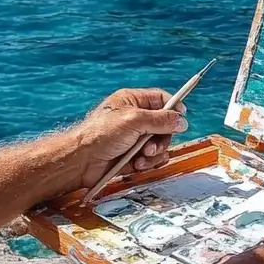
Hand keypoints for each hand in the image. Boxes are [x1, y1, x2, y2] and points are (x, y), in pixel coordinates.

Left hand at [74, 88, 188, 188]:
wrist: (81, 162)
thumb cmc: (99, 135)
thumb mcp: (134, 121)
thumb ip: (161, 120)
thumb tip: (182, 120)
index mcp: (132, 101)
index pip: (160, 99)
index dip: (173, 108)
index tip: (182, 118)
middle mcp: (134, 118)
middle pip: (164, 125)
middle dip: (162, 138)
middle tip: (151, 145)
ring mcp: (134, 138)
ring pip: (160, 144)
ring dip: (155, 153)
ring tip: (142, 157)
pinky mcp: (132, 156)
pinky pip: (152, 159)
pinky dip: (148, 163)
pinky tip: (137, 164)